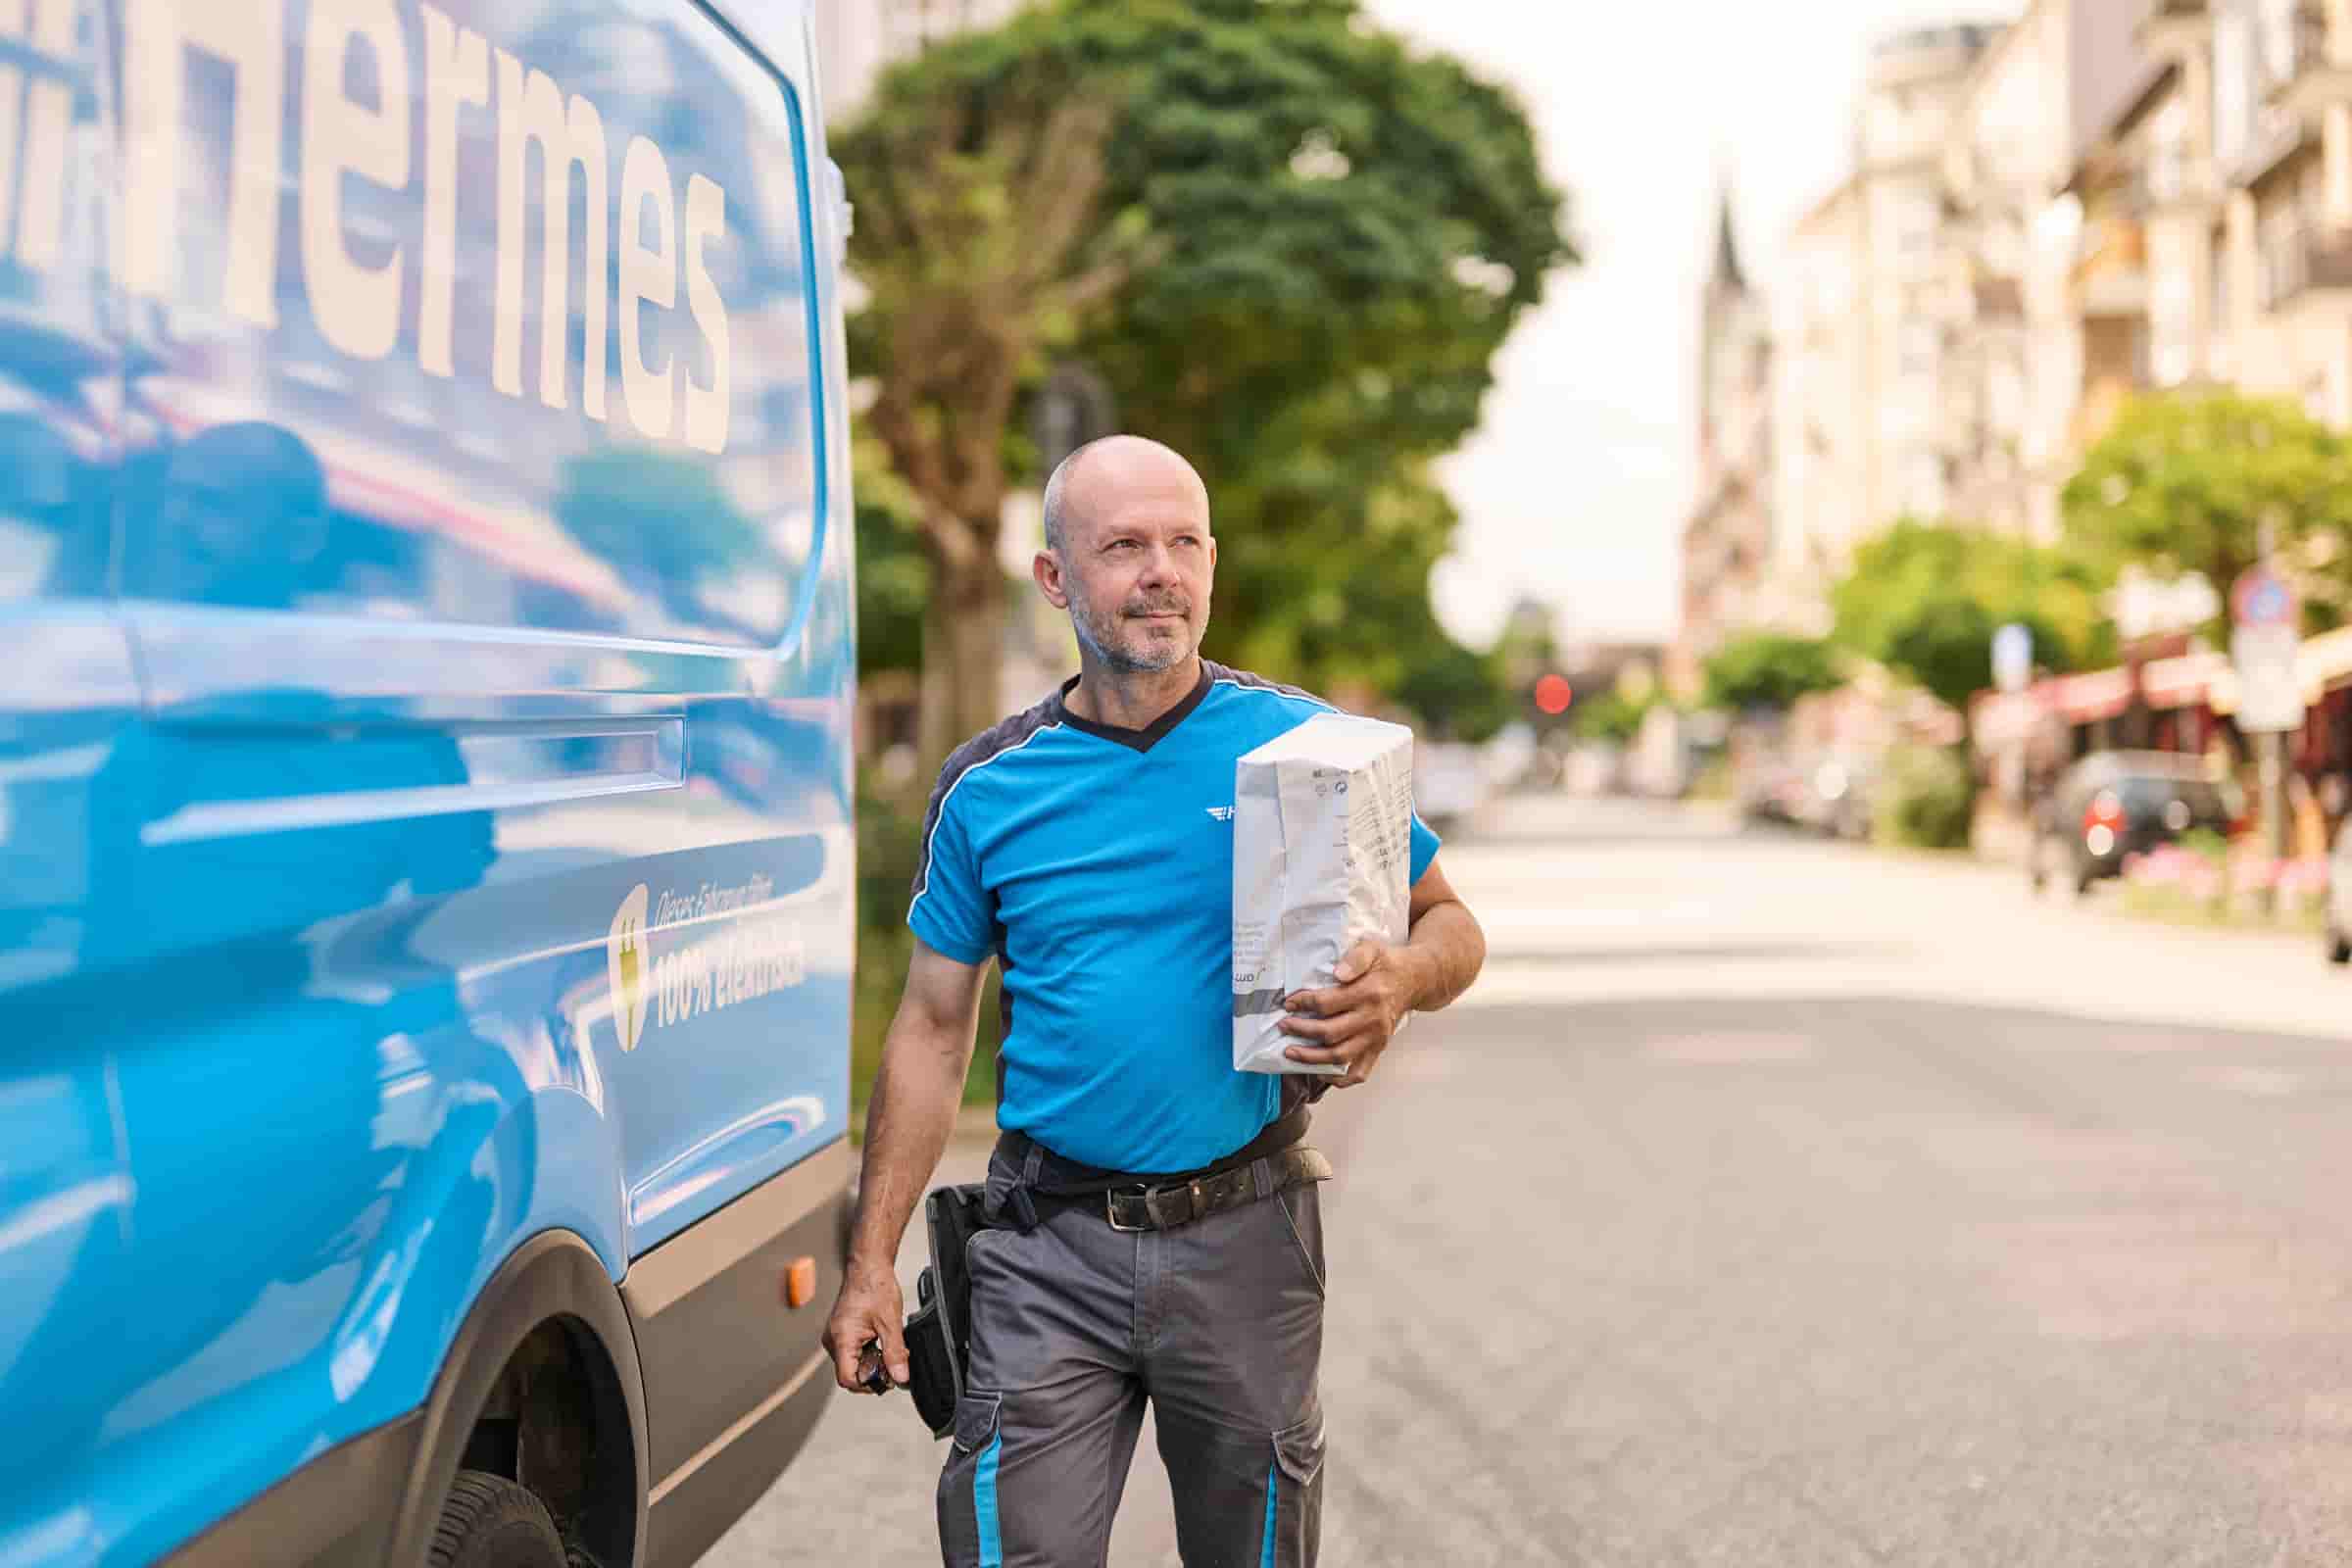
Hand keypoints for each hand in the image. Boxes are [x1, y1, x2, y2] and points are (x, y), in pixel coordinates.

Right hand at [822, 1259, 906, 1393]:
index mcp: (841, 1338)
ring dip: (871, 1363)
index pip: (848, 1379)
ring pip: (852, 1364)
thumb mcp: (891, 1323)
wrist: (868, 1267)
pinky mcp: (841, 1333)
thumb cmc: (875, 1287)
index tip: (887, 1379)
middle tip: (893, 1365)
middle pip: (849, 1373)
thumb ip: (895, 1353)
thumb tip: (900, 1377)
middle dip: (872, 1374)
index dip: (868, 1385)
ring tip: (889, 1351)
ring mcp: (835, 1336)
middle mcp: (833, 1340)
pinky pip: (851, 1353)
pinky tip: (881, 1343)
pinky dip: (867, 1353)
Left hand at [1279, 938, 1414, 1087]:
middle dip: (1301, 1031)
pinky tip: (1321, 1075)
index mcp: (1369, 993)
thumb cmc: (1387, 964)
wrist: (1414, 980)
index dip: (1304, 1003)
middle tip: (1283, 1026)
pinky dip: (1340, 1080)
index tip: (1289, 1003)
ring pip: (1340, 1056)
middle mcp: (1372, 1019)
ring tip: (1291, 1053)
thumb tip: (1338, 974)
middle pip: (1330, 1032)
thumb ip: (1355, 959)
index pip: (1328, 1003)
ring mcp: (1376, 1037)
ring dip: (1312, 1058)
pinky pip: (1360, 1072)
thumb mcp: (1372, 949)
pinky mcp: (1379, 1048)